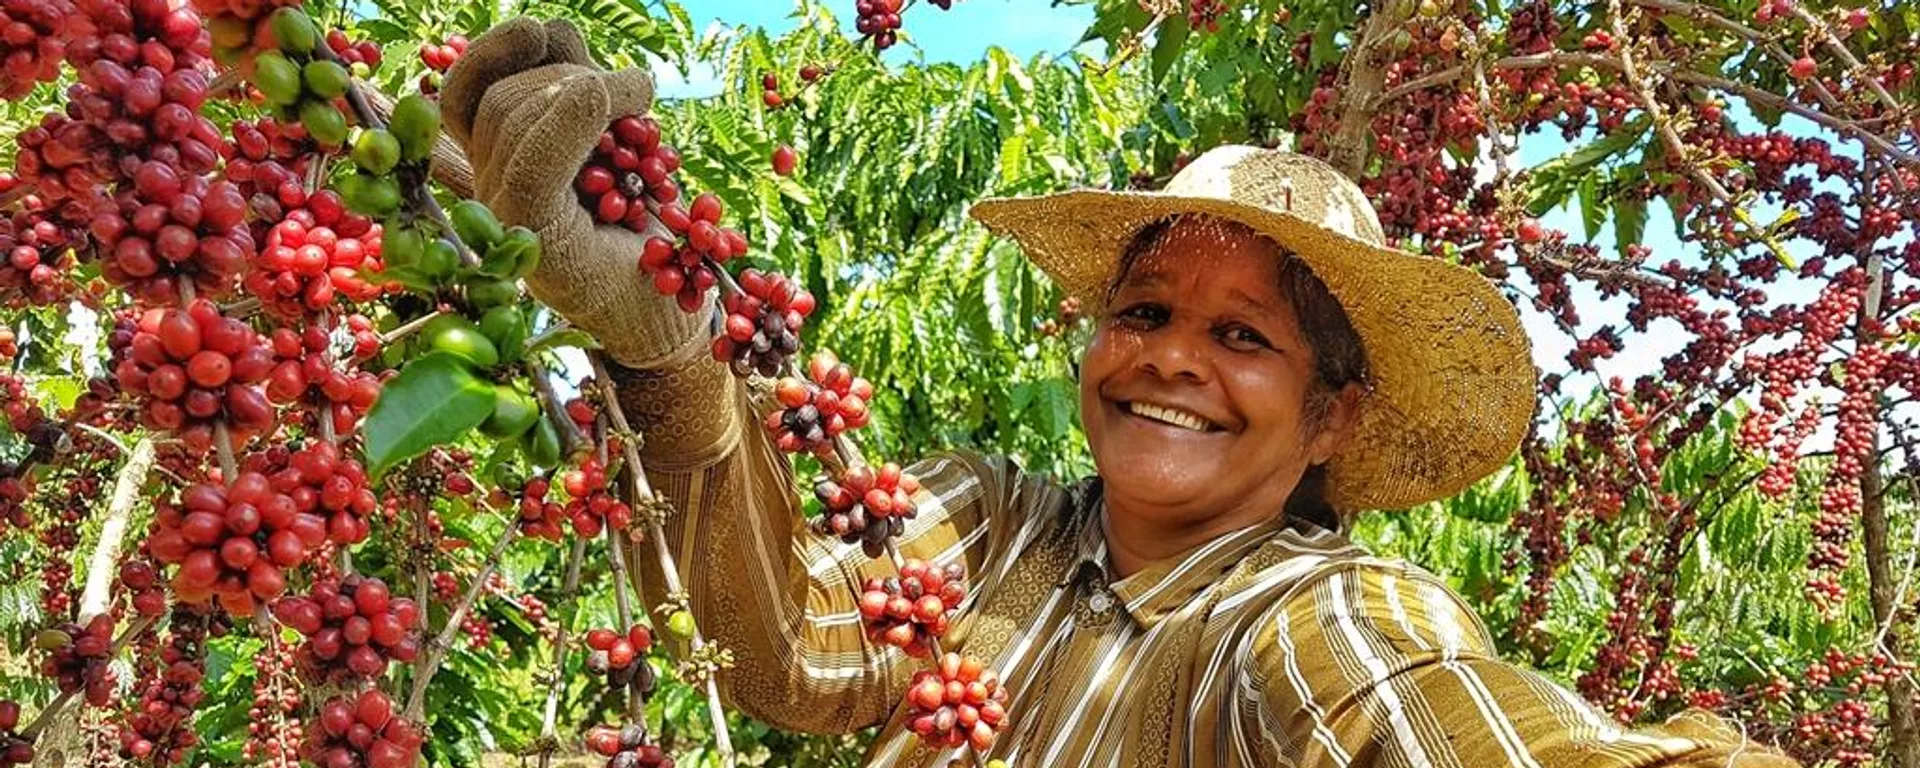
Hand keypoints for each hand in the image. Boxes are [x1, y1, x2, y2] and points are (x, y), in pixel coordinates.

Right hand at [441, 18, 704, 367]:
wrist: (672, 304)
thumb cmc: (646, 225)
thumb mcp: (611, 139)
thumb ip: (576, 91)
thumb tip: (551, 33)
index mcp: (501, 161)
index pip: (468, 93)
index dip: (494, 51)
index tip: (539, 29)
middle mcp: (492, 189)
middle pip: (500, 100)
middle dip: (566, 72)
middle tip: (634, 89)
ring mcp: (507, 219)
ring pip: (513, 120)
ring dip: (589, 87)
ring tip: (641, 95)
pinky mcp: (534, 243)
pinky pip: (532, 167)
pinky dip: (569, 121)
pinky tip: (608, 96)